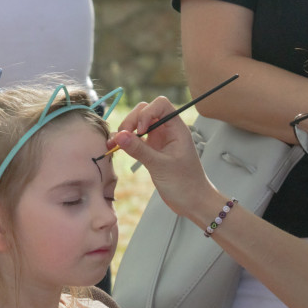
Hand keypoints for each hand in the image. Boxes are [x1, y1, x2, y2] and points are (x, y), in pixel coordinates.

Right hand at [112, 98, 218, 220]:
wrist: (193, 203)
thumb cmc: (186, 184)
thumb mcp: (161, 166)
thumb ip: (139, 150)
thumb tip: (119, 136)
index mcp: (177, 129)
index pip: (160, 105)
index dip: (147, 112)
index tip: (141, 131)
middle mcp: (167, 131)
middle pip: (145, 111)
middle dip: (131, 121)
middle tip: (123, 138)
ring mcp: (159, 140)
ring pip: (138, 124)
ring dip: (125, 131)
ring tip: (115, 144)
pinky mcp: (152, 151)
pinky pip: (136, 139)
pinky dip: (125, 142)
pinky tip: (116, 148)